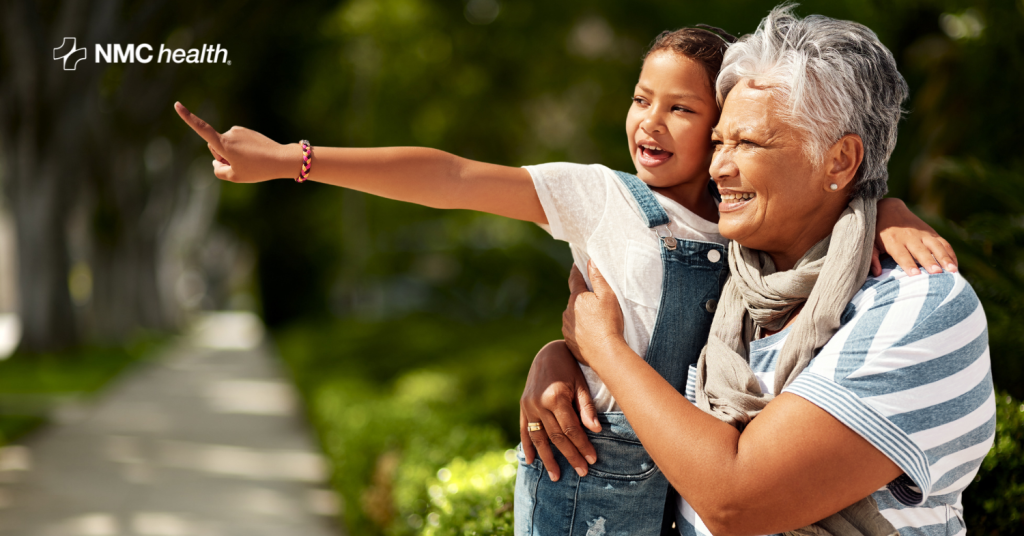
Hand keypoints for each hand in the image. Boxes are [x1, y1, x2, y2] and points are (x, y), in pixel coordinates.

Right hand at [174, 102, 298, 182]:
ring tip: (249, 162)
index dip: (188, 117)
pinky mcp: (246, 131)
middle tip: (240, 166)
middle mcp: (230, 134)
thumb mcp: (235, 177)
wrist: (281, 159)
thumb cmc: (258, 169)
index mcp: (224, 144)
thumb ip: (218, 170)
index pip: (202, 129)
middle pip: (214, 146)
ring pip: (226, 145)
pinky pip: (236, 143)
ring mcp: (238, 131)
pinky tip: (254, 156)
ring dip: (232, 154)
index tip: (176, 104)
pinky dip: (240, 150)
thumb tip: (216, 162)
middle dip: (221, 156)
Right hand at [520, 341, 600, 480]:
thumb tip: (596, 430)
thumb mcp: (581, 384)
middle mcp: (539, 403)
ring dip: (548, 458)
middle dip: (570, 455)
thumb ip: (586, 408)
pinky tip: (531, 461)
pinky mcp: (523, 406)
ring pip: (540, 438)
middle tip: (582, 472)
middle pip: (557, 437)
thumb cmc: (569, 367)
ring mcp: (528, 406)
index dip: (582, 445)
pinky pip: (524, 430)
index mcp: (555, 397)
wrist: (548, 352)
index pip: (571, 429)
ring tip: (556, 476)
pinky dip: (528, 446)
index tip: (592, 460)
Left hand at [564, 261, 623, 365]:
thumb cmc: (609, 323)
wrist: (605, 354)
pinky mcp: (569, 342)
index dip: (577, 270)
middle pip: (574, 299)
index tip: (577, 265)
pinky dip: (581, 329)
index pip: (574, 279)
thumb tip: (590, 261)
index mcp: (576, 298)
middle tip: (594, 298)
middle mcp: (567, 312)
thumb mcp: (608, 296)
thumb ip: (598, 277)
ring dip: (581, 314)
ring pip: (573, 316)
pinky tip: (591, 333)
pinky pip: (574, 331)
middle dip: (582, 297)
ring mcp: (567, 328)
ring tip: (595, 319)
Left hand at [873, 198, 957, 275]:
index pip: (901, 254)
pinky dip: (951, 254)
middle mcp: (910, 237)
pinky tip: (955, 265)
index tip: (915, 274)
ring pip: (936, 246)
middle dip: (929, 262)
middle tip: (937, 273)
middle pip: (921, 251)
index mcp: (893, 241)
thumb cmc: (878, 232)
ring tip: (953, 271)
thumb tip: (876, 273)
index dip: (908, 264)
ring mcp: (923, 234)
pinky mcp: (931, 233)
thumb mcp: (870, 243)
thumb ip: (872, 258)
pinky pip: (944, 243)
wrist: (889, 209)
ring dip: (945, 258)